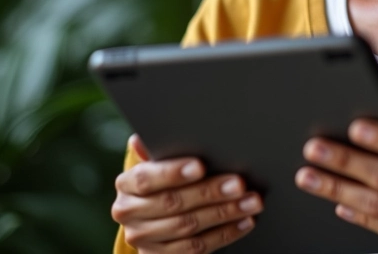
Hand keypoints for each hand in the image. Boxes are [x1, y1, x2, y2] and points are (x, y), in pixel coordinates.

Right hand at [112, 135, 262, 252]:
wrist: (151, 216)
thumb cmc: (163, 177)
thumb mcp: (158, 160)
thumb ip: (159, 148)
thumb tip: (145, 136)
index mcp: (127, 184)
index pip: (146, 179)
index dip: (173, 173)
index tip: (200, 166)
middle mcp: (129, 214)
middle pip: (173, 204)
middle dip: (210, 193)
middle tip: (239, 183)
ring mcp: (144, 240)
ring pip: (188, 228)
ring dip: (225, 214)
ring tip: (251, 201)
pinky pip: (196, 248)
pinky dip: (224, 234)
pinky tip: (244, 221)